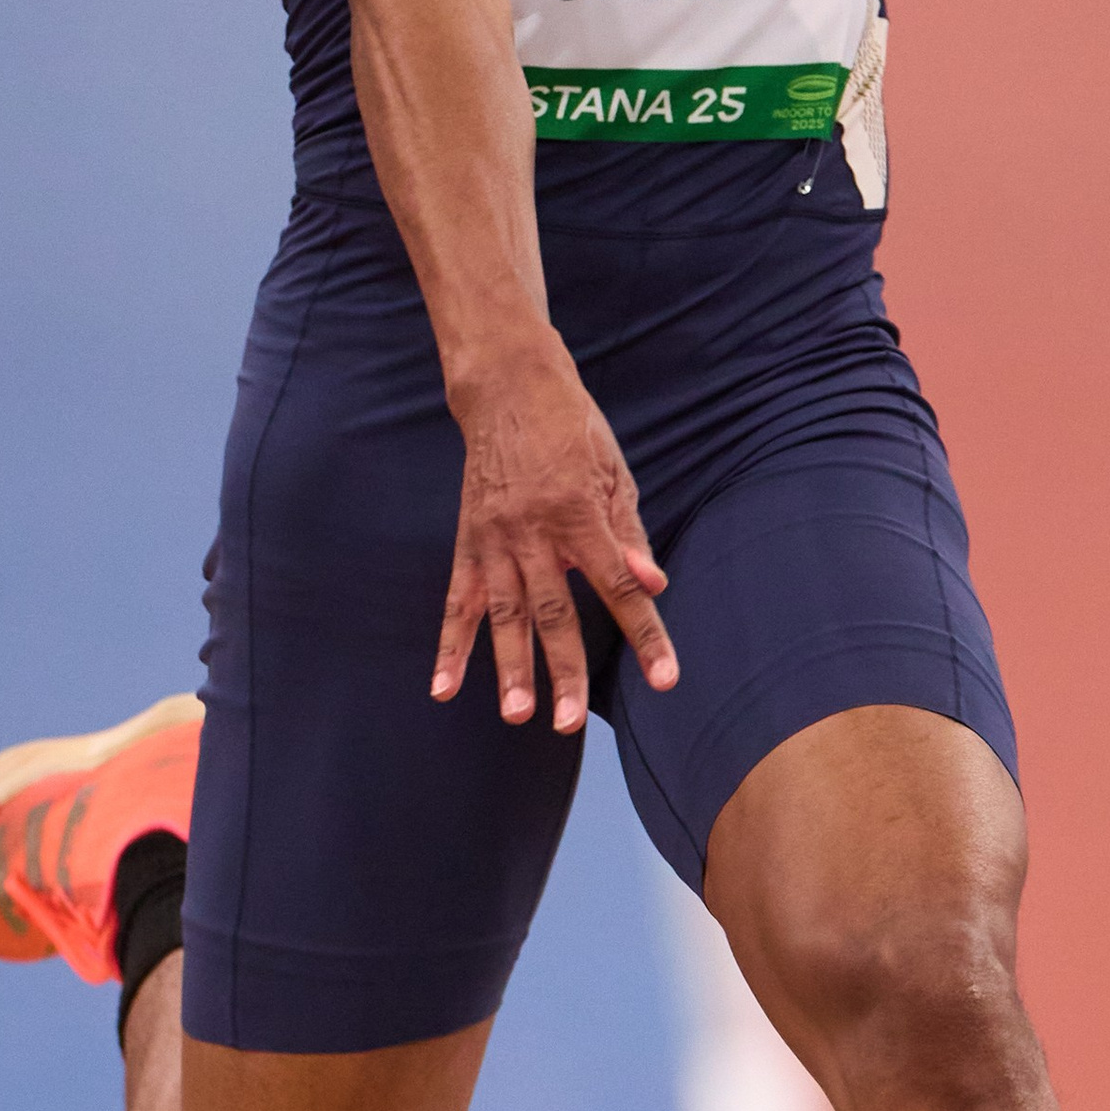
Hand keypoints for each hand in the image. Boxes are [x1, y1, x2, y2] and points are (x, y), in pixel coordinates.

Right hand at [433, 339, 678, 732]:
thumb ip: (628, 533)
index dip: (645, 634)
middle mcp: (534, 531)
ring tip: (517, 714)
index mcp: (579, 513)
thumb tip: (653, 585)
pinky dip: (450, 645)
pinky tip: (444, 687)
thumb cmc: (572, 429)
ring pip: (503, 613)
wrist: (507, 388)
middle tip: (567, 723)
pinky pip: (458, 601)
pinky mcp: (467, 542)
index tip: (665, 678)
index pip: (619, 585)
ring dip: (508, 667)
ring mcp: (494, 539)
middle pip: (552, 611)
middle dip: (562, 669)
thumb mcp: (613, 471)